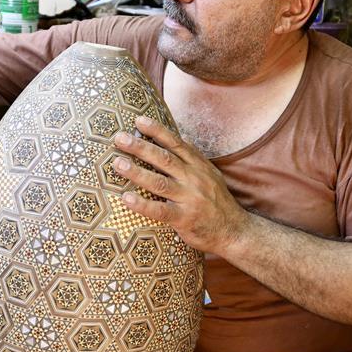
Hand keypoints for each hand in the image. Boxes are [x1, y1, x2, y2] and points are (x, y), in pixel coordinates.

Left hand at [113, 116, 250, 254]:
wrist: (234, 231)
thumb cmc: (216, 202)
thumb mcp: (209, 175)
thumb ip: (192, 159)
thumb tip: (177, 139)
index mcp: (198, 166)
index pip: (176, 143)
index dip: (157, 130)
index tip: (138, 120)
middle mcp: (194, 178)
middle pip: (164, 158)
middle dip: (140, 147)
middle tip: (120, 138)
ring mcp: (189, 198)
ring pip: (159, 182)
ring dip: (137, 172)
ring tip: (118, 164)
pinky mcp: (184, 219)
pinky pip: (160, 210)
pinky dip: (142, 204)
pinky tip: (126, 199)